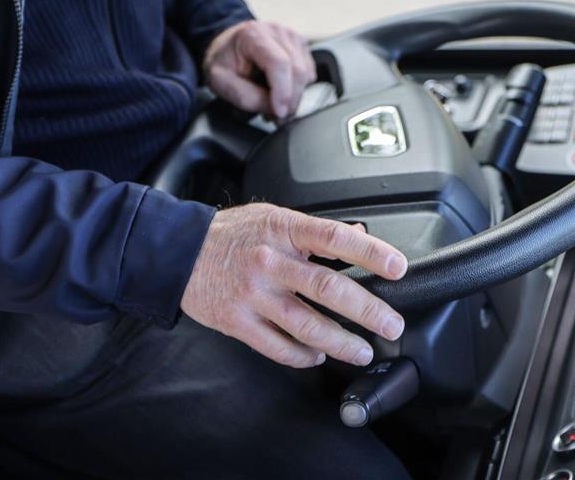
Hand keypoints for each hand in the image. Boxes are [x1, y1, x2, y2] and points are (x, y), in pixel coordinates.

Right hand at [182, 203, 407, 368]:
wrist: (176, 252)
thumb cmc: (230, 234)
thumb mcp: (272, 217)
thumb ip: (312, 230)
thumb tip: (357, 232)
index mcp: (283, 229)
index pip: (336, 238)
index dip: (371, 252)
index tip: (397, 267)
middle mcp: (270, 261)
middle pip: (327, 287)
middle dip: (367, 310)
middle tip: (391, 324)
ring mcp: (253, 293)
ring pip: (306, 324)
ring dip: (341, 342)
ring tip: (363, 351)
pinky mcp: (237, 321)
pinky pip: (277, 346)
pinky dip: (302, 356)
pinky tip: (318, 357)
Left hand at [203, 20, 316, 120]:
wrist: (228, 46)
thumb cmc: (224, 62)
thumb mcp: (220, 82)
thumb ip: (245, 96)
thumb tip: (274, 108)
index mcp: (254, 35)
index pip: (279, 63)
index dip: (283, 91)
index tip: (279, 113)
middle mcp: (277, 32)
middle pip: (297, 71)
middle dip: (290, 101)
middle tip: (276, 118)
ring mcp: (292, 37)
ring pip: (306, 75)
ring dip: (294, 97)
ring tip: (274, 104)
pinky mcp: (301, 46)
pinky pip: (309, 74)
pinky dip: (298, 89)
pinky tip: (281, 90)